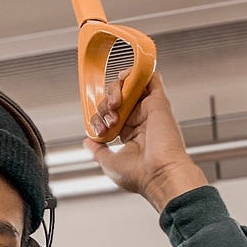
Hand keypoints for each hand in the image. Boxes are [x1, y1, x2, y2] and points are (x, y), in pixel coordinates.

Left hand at [85, 71, 207, 211]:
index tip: (99, 132)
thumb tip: (88, 141)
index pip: (110, 115)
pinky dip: (136, 72)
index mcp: (131, 135)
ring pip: (128, 86)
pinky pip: (150, 78)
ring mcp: (149, 110)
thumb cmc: (139, 175)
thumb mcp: (109, 162)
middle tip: (109, 120)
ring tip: (115, 104)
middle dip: (104, 105)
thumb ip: (97, 150)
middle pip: (116, 99)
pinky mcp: (158, 102)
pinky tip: (126, 77)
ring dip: (115, 89)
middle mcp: (140, 121)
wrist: (159, 174)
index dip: (98, 118)